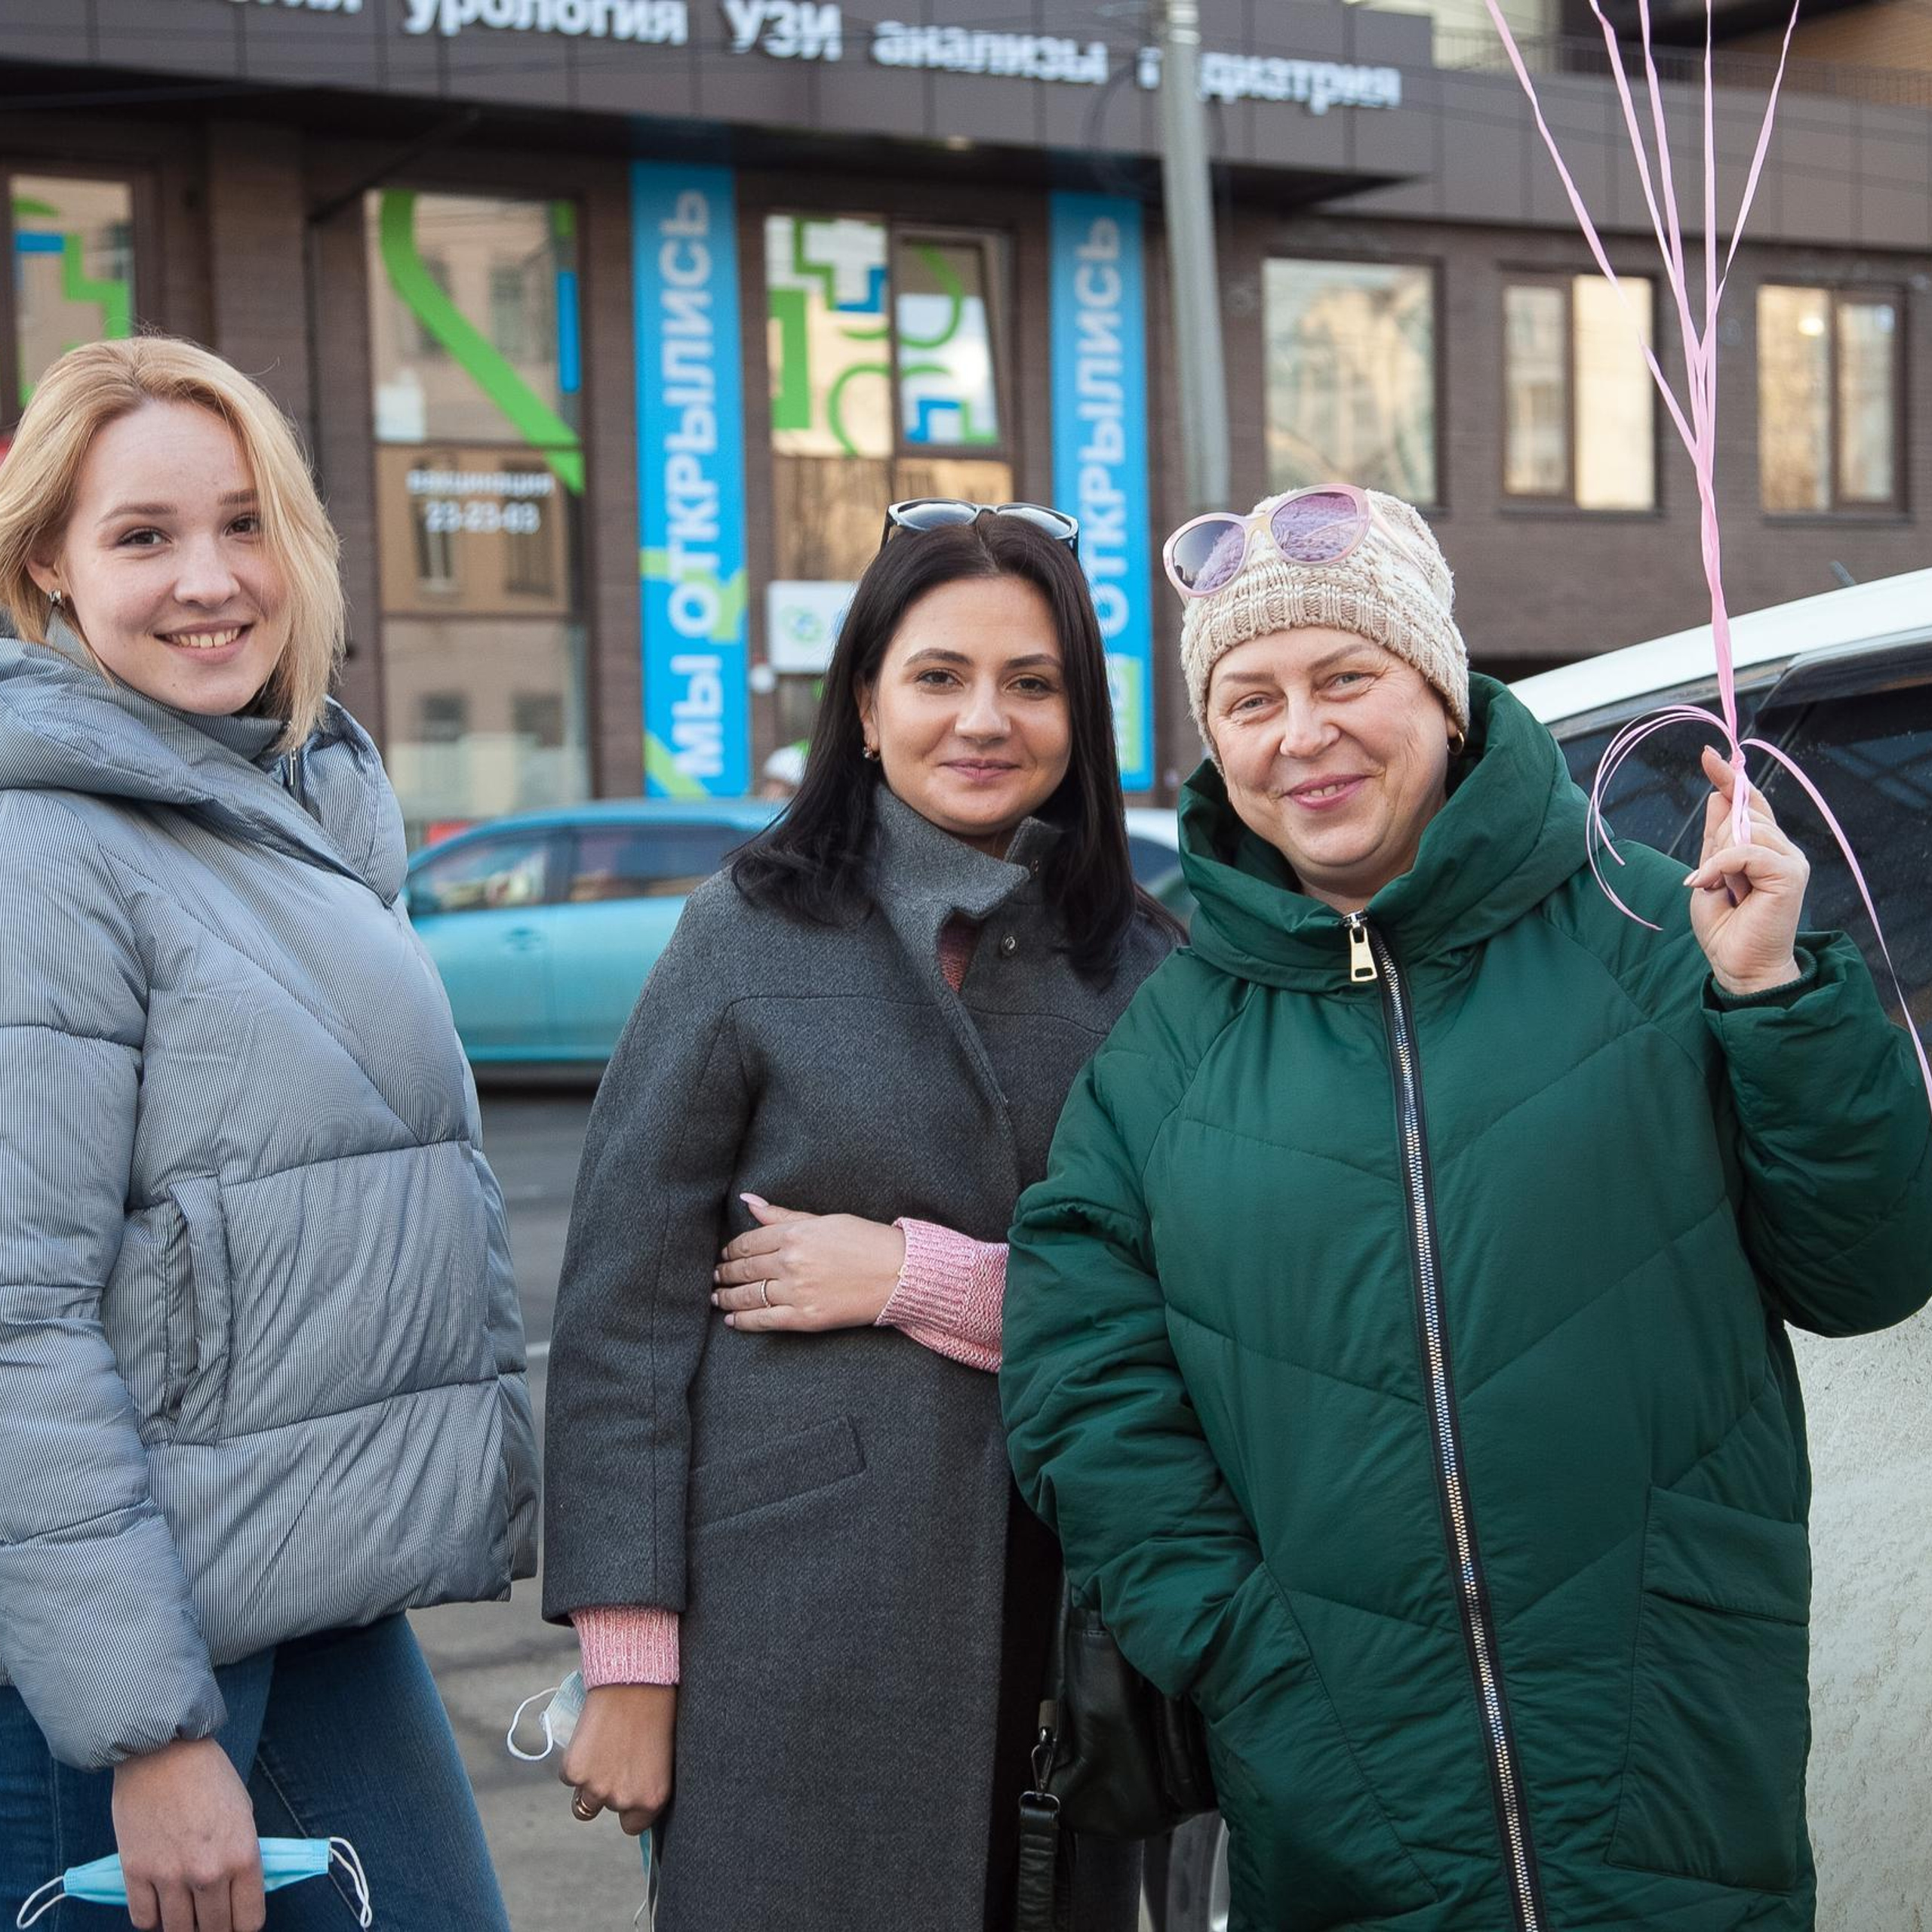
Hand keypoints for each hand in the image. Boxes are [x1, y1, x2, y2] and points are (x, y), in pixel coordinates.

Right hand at [111, 1738, 263, 1931]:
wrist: (163, 1752)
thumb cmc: (209, 1776)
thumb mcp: (243, 1813)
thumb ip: (242, 1856)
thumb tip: (239, 1892)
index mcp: (243, 1855)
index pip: (249, 1920)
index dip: (244, 1925)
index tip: (237, 1921)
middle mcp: (208, 1873)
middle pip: (214, 1930)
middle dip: (215, 1928)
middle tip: (210, 1919)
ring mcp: (170, 1877)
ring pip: (178, 1931)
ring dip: (183, 1926)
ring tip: (185, 1912)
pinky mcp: (136, 1874)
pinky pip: (143, 1920)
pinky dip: (152, 1917)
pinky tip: (159, 1903)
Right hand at [559, 1684, 675, 1836]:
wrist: (635, 1681)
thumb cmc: (656, 1711)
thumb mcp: (662, 1756)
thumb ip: (647, 1782)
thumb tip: (634, 1798)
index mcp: (651, 1799)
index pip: (632, 1826)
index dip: (627, 1807)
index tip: (626, 1786)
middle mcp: (623, 1799)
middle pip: (604, 1808)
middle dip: (606, 1788)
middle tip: (614, 1757)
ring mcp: (596, 1787)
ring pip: (582, 1801)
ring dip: (587, 1781)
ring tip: (601, 1749)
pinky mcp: (574, 1771)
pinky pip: (568, 1775)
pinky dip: (574, 1760)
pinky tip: (589, 1736)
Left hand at [712, 1195, 906, 1332]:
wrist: (898, 1273)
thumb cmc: (865, 1241)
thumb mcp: (824, 1220)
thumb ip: (783, 1215)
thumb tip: (748, 1201)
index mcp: (795, 1234)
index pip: (748, 1242)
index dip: (731, 1250)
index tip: (725, 1254)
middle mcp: (791, 1262)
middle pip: (744, 1269)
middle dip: (725, 1273)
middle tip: (715, 1276)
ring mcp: (796, 1292)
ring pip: (749, 1296)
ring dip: (727, 1298)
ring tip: (717, 1297)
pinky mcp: (805, 1318)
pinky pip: (764, 1321)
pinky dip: (743, 1322)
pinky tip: (732, 1321)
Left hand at [1686, 745, 1809, 996]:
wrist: (1738, 963)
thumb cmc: (1725, 925)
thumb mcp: (1710, 872)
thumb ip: (1716, 837)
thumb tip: (1718, 795)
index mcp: (1764, 846)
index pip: (1749, 801)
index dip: (1730, 777)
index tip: (1710, 754)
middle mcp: (1782, 848)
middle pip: (1742, 813)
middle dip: (1716, 839)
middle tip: (1713, 878)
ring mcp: (1790, 860)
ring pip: (1745, 829)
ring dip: (1719, 857)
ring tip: (1720, 888)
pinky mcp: (1789, 874)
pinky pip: (1747, 851)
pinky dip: (1721, 866)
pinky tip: (1708, 885)